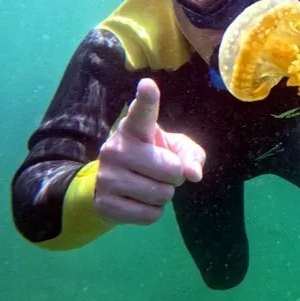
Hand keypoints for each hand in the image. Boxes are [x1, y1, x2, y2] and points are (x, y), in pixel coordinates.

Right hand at [95, 78, 205, 225]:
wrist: (114, 185)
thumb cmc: (152, 158)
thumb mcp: (175, 149)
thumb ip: (191, 155)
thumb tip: (193, 174)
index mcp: (135, 127)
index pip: (143, 112)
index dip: (147, 99)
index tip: (148, 85)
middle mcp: (117, 148)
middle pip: (170, 169)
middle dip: (175, 176)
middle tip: (161, 172)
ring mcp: (107, 176)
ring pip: (162, 194)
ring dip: (164, 194)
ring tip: (148, 184)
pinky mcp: (105, 204)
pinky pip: (150, 214)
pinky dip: (153, 212)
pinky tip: (138, 201)